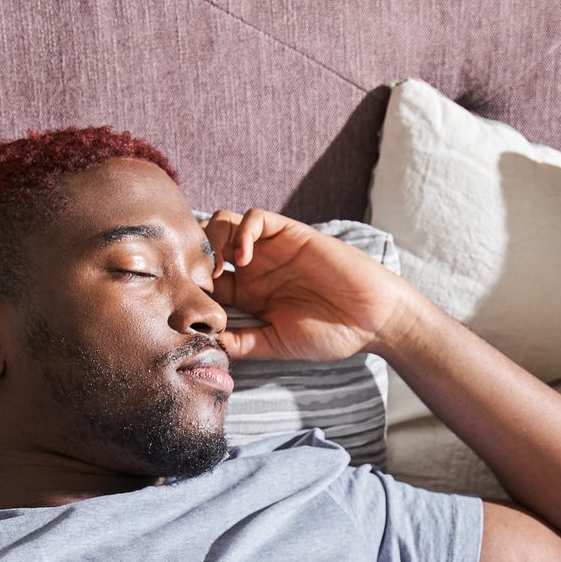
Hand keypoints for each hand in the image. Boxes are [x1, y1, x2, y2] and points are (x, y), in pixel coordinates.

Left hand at [203, 208, 429, 362]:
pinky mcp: (290, 233)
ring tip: (220, 270)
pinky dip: (243, 232)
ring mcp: (271, 249)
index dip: (190, 287)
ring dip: (214, 240)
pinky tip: (245, 259)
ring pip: (224, 223)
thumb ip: (243, 342)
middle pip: (207, 245)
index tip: (188, 306)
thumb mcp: (278, 344)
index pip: (205, 280)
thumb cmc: (331, 334)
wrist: (372, 318)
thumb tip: (205, 344)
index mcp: (248, 295)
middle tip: (198, 283)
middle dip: (195, 258)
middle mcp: (255, 268)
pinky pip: (256, 217)